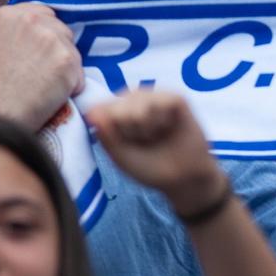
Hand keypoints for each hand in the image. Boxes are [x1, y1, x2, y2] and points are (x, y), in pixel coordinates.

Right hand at [0, 3, 84, 131]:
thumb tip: (30, 29)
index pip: (43, 13)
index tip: (41, 51)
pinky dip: (70, 87)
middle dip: (57, 49)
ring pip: (72, 51)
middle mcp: (31, 20)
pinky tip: (52, 97)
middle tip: (43, 73)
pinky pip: (78, 74)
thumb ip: (10, 31)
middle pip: (60, 30)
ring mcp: (52, 39)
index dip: (45, 33)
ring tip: (45, 88)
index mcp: (8, 15)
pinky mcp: (67, 60)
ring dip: (65, 69)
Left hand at [84, 90, 225, 215]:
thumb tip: (92, 112)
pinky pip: (161, 100)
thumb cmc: (150, 167)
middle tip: (143, 141)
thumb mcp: (120, 156)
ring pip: (137, 99)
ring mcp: (156, 97)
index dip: (110, 129)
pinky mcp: (176, 99)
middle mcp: (135, 101)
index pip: (101, 107)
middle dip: (127, 129)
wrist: (182, 179)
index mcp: (117, 113)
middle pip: (118, 104)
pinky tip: (168, 127)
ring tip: (155, 135)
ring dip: (144, 125)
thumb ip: (106, 135)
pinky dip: (161, 119)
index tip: (122, 144)